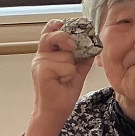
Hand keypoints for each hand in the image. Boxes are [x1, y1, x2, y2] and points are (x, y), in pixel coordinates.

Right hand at [23, 20, 94, 135]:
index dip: (57, 25)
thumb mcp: (76, 71)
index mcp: (48, 54)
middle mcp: (41, 56)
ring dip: (71, 67)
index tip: (65, 23)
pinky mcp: (42, 71)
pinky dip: (69, 75)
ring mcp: (40, 63)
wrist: (55, 112)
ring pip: (66, 55)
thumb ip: (82, 58)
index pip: (49, 32)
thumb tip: (94, 45)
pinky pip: (66, 66)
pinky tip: (62, 83)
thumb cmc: (63, 92)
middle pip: (54, 36)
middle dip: (65, 38)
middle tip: (73, 47)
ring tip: (64, 79)